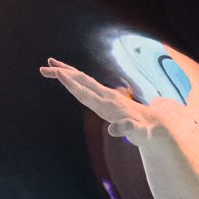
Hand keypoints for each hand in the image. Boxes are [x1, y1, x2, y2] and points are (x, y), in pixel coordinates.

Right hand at [39, 58, 170, 146]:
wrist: (155, 125)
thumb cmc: (145, 131)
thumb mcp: (137, 133)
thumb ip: (127, 129)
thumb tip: (114, 129)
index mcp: (109, 104)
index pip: (86, 93)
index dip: (72, 84)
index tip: (59, 73)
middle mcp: (106, 96)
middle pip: (82, 81)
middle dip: (63, 74)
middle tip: (43, 68)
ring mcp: (107, 95)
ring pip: (84, 80)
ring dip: (67, 72)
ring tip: (49, 65)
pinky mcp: (107, 97)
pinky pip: (88, 84)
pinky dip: (75, 79)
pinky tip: (67, 76)